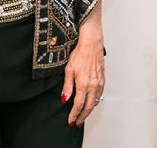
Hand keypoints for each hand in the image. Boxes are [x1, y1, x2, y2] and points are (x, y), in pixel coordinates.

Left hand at [62, 3, 104, 126]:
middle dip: (82, 116)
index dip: (74, 114)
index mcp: (84, 84)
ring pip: (95, 102)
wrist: (91, 45)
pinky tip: (92, 103)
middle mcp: (93, 86)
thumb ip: (67, 86)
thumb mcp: (68, 70)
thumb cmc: (79, 55)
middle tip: (77, 123)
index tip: (71, 121)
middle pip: (88, 106)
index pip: (78, 104)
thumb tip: (64, 99)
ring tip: (83, 116)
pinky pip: (99, 95)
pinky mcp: (102, 79)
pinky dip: (95, 102)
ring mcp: (99, 83)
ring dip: (89, 110)